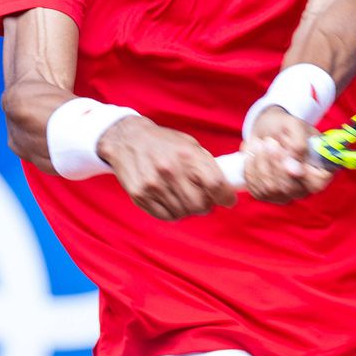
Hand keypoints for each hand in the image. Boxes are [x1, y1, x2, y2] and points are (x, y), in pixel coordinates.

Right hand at [97, 115, 236, 220]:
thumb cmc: (164, 143)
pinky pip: (166, 216)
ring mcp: (153, 184)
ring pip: (183, 213)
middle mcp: (170, 170)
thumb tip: (225, 190)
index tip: (228, 200)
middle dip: (206, 205)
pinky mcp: (140, 195)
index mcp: (187, 154)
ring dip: (188, 208)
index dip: (226, 196)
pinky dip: (172, 212)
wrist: (127, 139)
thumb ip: (207, 166)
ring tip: (182, 195)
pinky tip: (170, 199)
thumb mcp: (189, 145)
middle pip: (200, 204)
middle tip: (203, 199)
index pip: (215, 184)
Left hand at [242, 107, 333, 203]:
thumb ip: (299, 144)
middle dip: (274, 161)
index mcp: (320, 171)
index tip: (286, 153)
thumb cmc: (285, 127)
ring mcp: (286, 195)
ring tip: (259, 144)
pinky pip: (255, 189)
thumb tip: (295, 169)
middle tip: (269, 141)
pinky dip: (250, 169)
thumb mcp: (294, 125)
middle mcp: (305, 188)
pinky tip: (251, 155)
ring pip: (269, 189)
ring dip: (260, 162)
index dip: (301, 173)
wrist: (266, 131)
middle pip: (288, 188)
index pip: (317, 184)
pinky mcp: (267, 195)